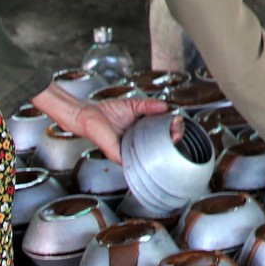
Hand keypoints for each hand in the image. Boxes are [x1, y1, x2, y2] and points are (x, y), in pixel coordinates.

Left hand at [32, 85, 168, 163]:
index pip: (161, 134)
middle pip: (161, 146)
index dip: (173, 128)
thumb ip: (149, 106)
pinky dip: (149, 154)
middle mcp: (137, 144)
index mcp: (141, 133)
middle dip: (174, 136)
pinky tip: (159, 145)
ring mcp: (129, 151)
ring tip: (173, 135)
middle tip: (177, 129)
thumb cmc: (106, 112)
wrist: (88, 116)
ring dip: (166, 145)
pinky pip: (136, 159)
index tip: (177, 122)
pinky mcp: (120, 154)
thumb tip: (166, 107)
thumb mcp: (133, 105)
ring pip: (152, 154)